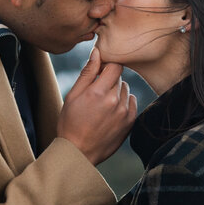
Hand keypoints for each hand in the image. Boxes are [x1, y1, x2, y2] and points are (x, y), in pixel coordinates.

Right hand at [58, 46, 136, 164]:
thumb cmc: (70, 123)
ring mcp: (124, 112)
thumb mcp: (73, 96)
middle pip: (120, 78)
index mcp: (98, 92)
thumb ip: (87, 73)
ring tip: (103, 105)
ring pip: (126, 90)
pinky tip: (111, 112)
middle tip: (96, 94)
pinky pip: (132, 102)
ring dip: (117, 92)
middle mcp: (115, 100)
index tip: (99, 74)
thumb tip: (97, 52)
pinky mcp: (130, 122)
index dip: (107, 67)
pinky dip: (124, 103)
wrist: (78, 152)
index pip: (115, 66)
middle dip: (109, 81)